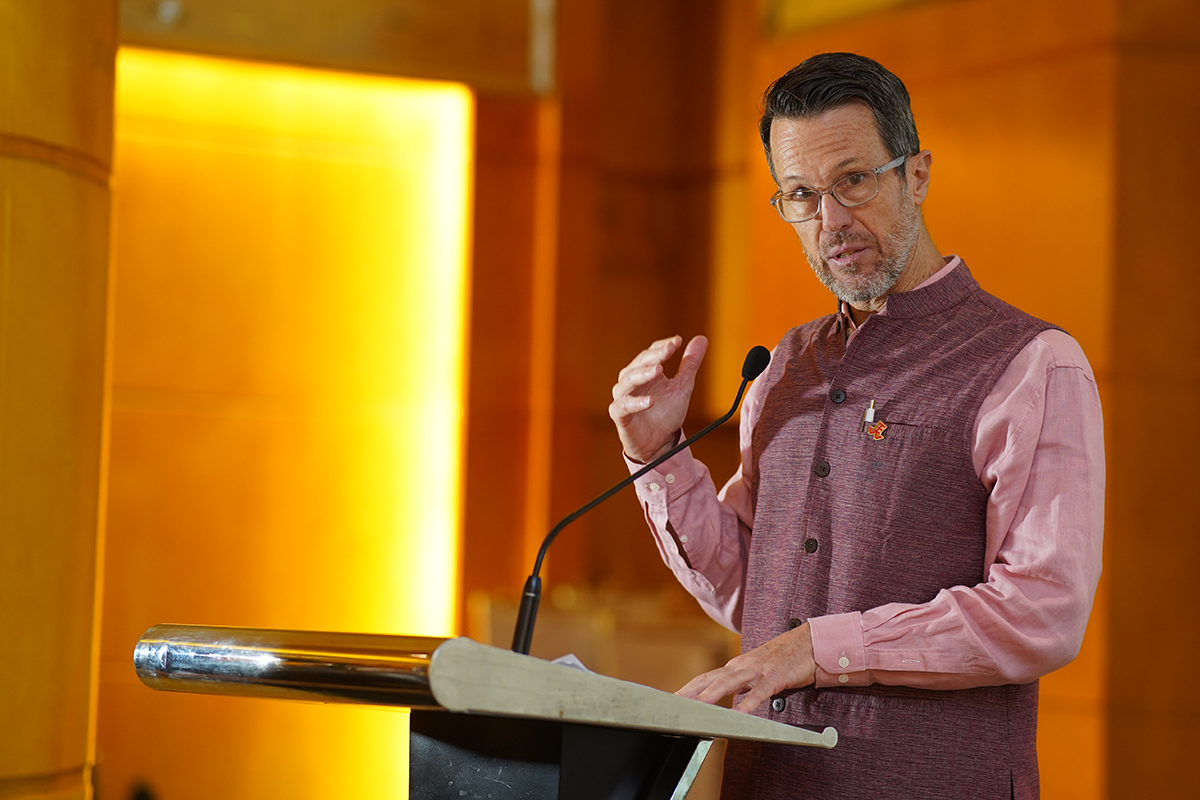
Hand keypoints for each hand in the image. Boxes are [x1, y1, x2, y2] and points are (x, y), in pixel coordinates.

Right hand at [608, 335, 707, 463]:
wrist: (658, 443)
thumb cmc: (666, 413)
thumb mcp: (683, 387)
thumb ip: (690, 364)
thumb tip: (702, 338)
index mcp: (644, 371)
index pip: (650, 353)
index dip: (662, 346)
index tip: (678, 341)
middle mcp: (631, 381)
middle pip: (639, 363)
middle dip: (654, 356)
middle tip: (669, 350)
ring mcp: (623, 397)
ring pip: (629, 381)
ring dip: (644, 374)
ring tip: (659, 370)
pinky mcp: (619, 414)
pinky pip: (624, 406)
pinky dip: (636, 402)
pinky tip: (650, 401)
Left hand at [676, 622, 815, 712]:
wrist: (808, 643)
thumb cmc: (782, 659)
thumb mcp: (755, 671)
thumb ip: (739, 683)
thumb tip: (722, 695)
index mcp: (736, 666)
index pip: (706, 677)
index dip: (688, 689)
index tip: (671, 701)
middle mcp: (742, 666)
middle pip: (711, 679)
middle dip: (691, 692)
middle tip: (674, 705)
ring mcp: (758, 670)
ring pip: (730, 682)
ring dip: (712, 695)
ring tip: (698, 707)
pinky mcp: (775, 676)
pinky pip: (760, 691)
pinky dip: (749, 702)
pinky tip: (740, 714)